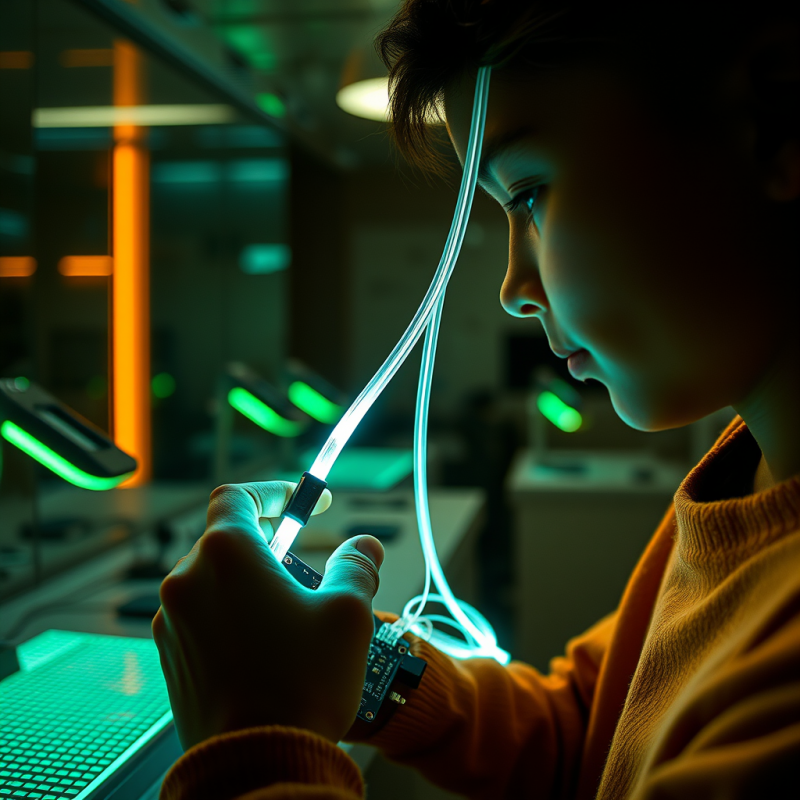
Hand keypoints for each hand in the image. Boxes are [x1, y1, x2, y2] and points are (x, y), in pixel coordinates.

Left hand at [152, 481, 384, 749]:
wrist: (257, 764)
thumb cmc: (302, 684)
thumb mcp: (348, 614)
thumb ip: (356, 567)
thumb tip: (365, 547)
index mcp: (227, 554)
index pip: (239, 495)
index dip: (276, 492)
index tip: (305, 502)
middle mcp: (188, 579)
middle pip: (228, 538)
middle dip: (270, 543)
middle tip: (306, 565)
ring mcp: (173, 619)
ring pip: (214, 578)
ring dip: (251, 581)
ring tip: (291, 614)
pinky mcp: (171, 655)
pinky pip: (202, 614)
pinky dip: (232, 612)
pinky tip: (265, 644)